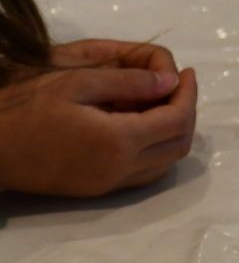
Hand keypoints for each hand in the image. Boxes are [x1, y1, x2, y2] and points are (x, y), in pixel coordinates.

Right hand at [0, 52, 197, 197]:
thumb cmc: (25, 108)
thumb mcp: (76, 83)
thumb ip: (129, 81)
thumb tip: (172, 82)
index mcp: (119, 141)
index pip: (177, 119)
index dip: (189, 94)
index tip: (187, 72)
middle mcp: (119, 169)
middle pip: (178, 144)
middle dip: (186, 111)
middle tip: (177, 85)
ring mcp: (107, 184)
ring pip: (164, 163)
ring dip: (173, 133)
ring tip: (162, 102)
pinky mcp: (94, 190)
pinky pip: (143, 174)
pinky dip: (155, 151)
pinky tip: (141, 126)